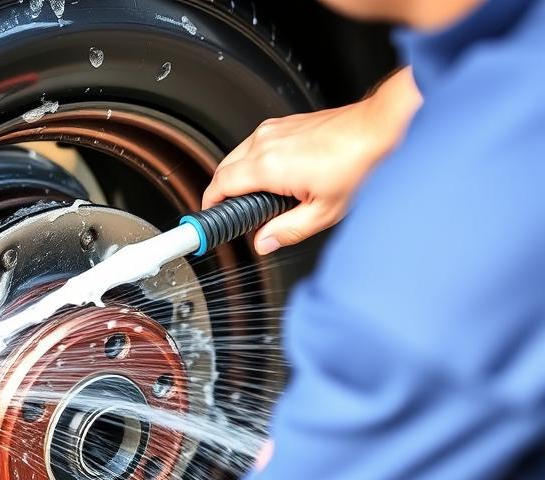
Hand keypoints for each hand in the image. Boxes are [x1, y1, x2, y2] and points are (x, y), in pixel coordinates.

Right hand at [202, 68, 421, 254]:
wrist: (381, 128)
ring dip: (240, 178)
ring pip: (238, 156)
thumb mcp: (324, 212)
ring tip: (260, 198)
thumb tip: (264, 242)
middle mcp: (265, 143)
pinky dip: (255, 163)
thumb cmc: (360, 163)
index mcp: (268, 167)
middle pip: (223, 170)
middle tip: (236, 215)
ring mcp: (274, 129)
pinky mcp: (285, 123)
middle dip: (223, 194)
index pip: (219, 186)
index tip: (211, 219)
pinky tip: (276, 178)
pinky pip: (255, 145)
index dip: (210, 206)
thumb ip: (286, 232)